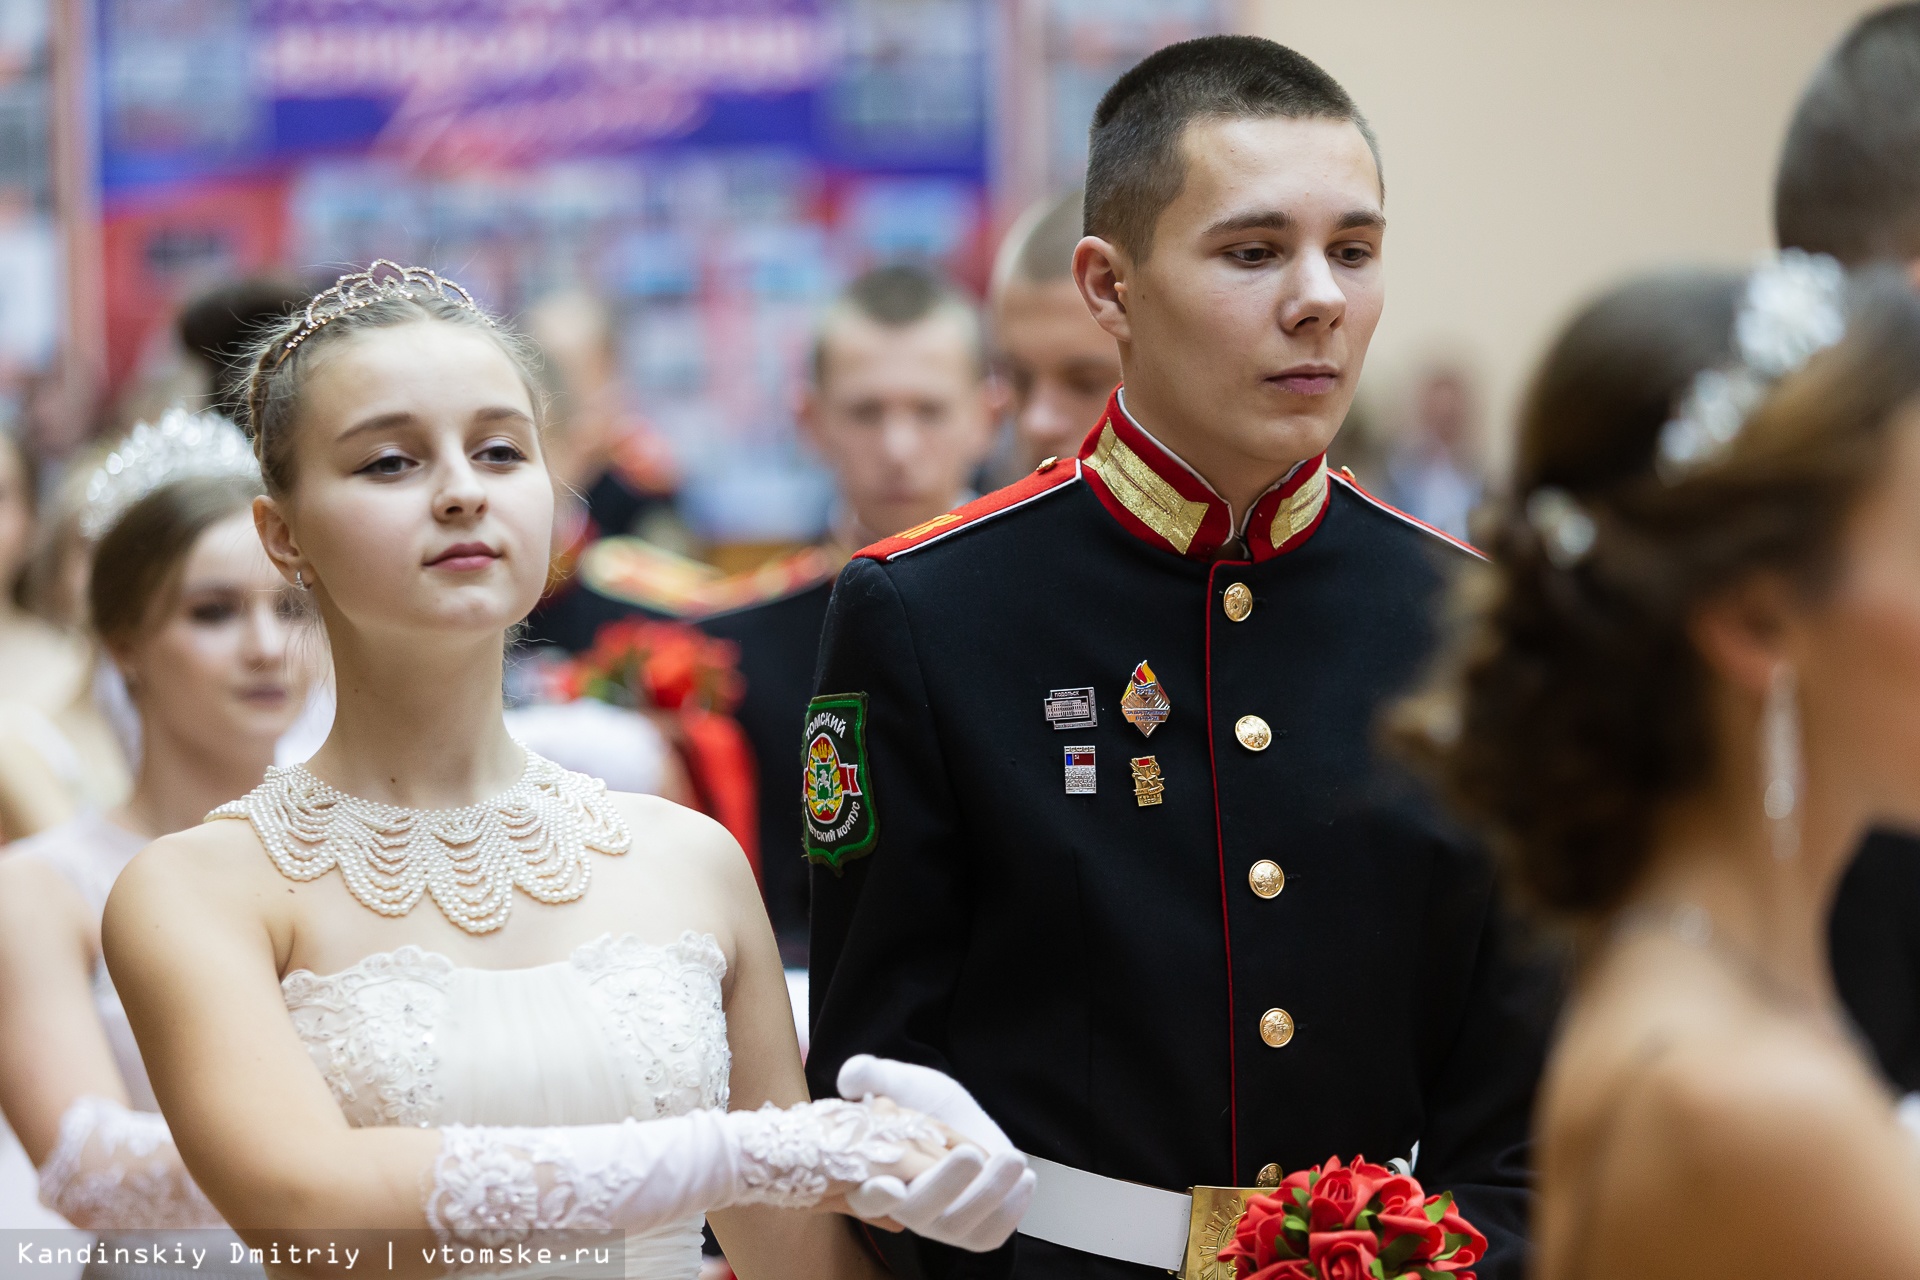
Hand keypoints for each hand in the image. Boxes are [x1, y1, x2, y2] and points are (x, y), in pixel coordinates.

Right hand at [837, 1055, 1035, 1251]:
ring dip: (988, 1196)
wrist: (959, 1116)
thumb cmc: (922, 1101)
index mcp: (872, 1176)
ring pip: (957, 1225)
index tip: (894, 1184)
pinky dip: (1010, 1212)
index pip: (866, 1196)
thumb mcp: (900, 1080)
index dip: (877, 1196)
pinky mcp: (971, 1229)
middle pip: (918, 1211)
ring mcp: (937, 1222)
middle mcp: (902, 1207)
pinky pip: (988, 1235)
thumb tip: (851, 1076)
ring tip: (1012, 1160)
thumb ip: (872, 1074)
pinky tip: (1024, 1178)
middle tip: (971, 1154)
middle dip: (946, 1186)